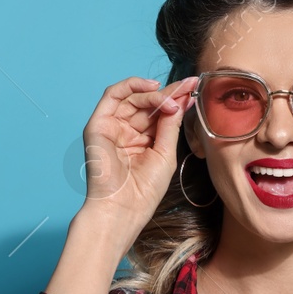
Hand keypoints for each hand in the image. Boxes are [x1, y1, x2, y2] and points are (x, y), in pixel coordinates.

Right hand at [78, 75, 199, 231]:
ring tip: (173, 98)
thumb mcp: (165, 153)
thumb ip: (170, 125)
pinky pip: (112, 95)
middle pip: (147, 103)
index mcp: (141, 140)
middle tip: (190, 86)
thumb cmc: (144, 190)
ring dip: (155, 93)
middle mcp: (125, 131)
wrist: (123, 208)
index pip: (158, 113)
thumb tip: (181, 100)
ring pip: (132, 97)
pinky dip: (131, 86)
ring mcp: (111, 127)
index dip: (176, 100)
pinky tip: (152, 88)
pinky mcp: (98, 124)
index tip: (194, 90)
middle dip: (170, 93)